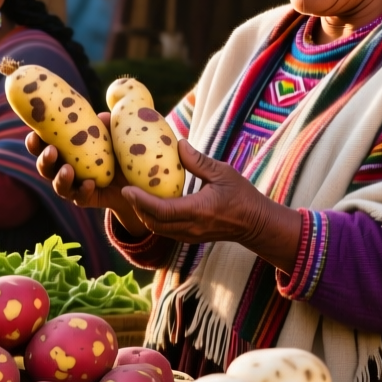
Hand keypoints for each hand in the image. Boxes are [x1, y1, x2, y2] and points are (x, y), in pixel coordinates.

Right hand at [27, 112, 147, 230]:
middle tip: (52, 150)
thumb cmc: (115, 149)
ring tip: (68, 170)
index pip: (41, 146)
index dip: (34, 142)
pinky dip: (83, 190)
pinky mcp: (85, 198)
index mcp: (62, 150)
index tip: (34, 134)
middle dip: (44, 159)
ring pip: (58, 185)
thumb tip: (101, 117)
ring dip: (61, 177)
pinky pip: (80, 197)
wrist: (130, 176)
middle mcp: (62, 168)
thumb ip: (104, 125)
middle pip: (44, 167)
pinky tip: (90, 184)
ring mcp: (72, 185)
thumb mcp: (111, 134)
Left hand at [119, 143, 301, 267]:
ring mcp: (189, 236)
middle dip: (137, 207)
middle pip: (153, 222)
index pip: (162, 211)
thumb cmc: (242, 196)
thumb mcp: (223, 173)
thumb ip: (198, 161)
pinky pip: (165, 231)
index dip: (141, 201)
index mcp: (199, 211)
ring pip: (157, 229)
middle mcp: (191, 228)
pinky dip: (153, 219)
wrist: (256, 224)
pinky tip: (150, 204)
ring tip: (134, 195)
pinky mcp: (189, 238)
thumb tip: (178, 143)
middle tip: (126, 189)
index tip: (127, 189)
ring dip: (143, 214)